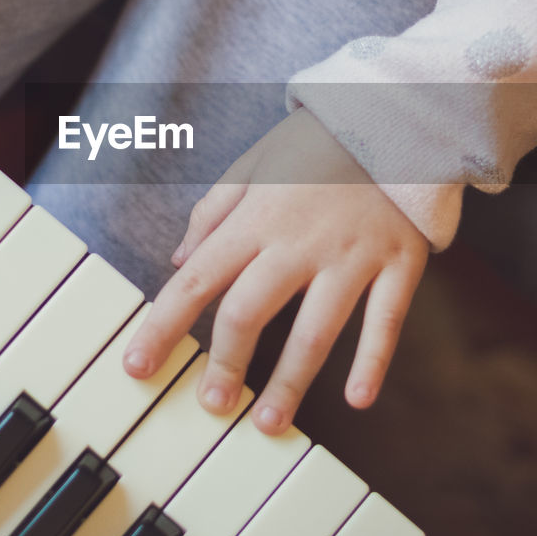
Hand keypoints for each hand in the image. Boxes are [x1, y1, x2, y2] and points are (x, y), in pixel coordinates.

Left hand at [123, 109, 429, 434]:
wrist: (395, 112)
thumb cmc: (317, 143)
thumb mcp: (254, 163)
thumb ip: (213, 212)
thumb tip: (179, 261)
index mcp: (257, 219)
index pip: (197, 281)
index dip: (163, 326)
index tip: (138, 366)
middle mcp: (299, 242)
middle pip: (249, 313)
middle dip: (225, 365)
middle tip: (212, 406)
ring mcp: (352, 255)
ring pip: (316, 331)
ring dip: (289, 382)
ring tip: (269, 422)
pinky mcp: (398, 262)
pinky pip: (385, 320)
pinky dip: (373, 362)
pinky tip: (357, 399)